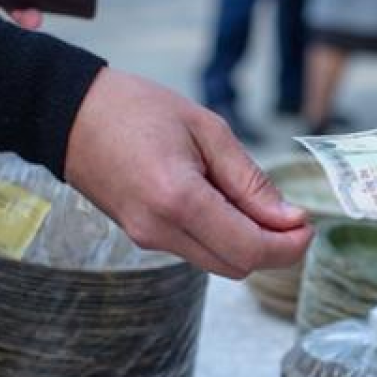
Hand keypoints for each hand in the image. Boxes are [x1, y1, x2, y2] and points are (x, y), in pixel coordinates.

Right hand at [64, 69, 312, 277]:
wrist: (69, 113)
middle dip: (273, 248)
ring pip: (217, 263)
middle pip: (237, 267)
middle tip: (290, 215)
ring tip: (251, 200)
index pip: (249, 250)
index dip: (288, 246)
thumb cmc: (136, 109)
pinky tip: (221, 201)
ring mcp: (147, 239)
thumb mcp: (206, 129)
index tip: (307, 225)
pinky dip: (220, 235)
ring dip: (246, 242)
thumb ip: (249, 180)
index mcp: (179, 199)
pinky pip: (195, 250)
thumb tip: (289, 218)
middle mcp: (160, 230)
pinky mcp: (141, 237)